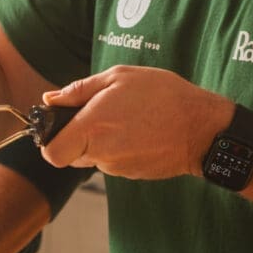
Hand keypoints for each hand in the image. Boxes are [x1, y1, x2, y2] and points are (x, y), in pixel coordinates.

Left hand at [38, 66, 232, 180]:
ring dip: (101, 141)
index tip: (62, 125)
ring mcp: (118, 168)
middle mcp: (102, 153)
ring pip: (93, 158)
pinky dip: (119, 148)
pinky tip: (138, 131)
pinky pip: (114, 162)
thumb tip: (50, 99)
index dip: (51, 141)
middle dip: (78, 138)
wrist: (202, 127)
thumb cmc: (163, 96)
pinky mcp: (132, 175)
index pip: (51, 153)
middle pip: (71, 155)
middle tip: (100, 114)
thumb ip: (79, 90)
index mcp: (93, 127)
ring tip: (127, 118)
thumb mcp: (119, 78)